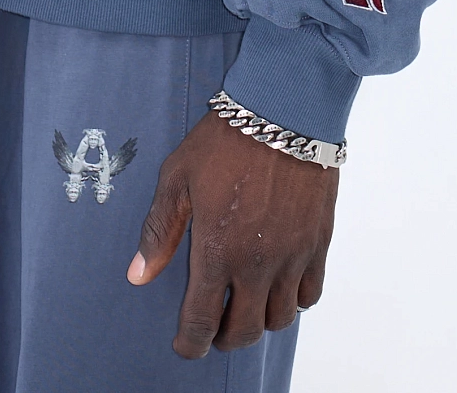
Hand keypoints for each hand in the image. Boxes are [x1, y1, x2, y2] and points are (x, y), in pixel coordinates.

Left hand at [128, 112, 338, 356]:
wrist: (283, 110)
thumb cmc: (225, 139)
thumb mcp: (178, 177)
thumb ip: (160, 230)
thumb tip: (139, 275)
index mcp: (218, 251)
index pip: (201, 322)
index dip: (190, 344)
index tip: (185, 346)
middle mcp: (257, 264)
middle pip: (245, 331)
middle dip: (225, 338)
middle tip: (215, 327)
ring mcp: (293, 256)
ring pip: (280, 319)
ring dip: (261, 320)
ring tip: (247, 303)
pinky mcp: (318, 243)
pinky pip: (310, 294)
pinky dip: (294, 300)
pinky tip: (279, 284)